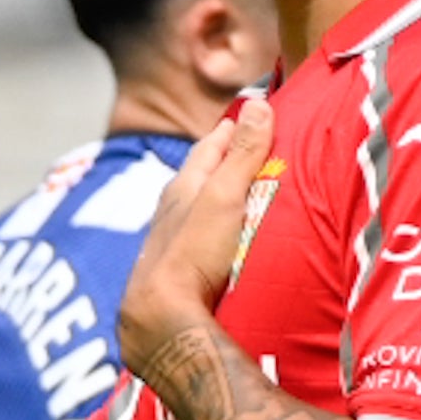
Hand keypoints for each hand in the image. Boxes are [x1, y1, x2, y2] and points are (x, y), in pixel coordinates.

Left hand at [118, 94, 273, 380]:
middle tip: (250, 145)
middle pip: (202, 175)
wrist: (161, 315)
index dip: (231, 129)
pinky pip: (202, 236)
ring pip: (199, 207)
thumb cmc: (192, 251)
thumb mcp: (223, 196)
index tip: (251, 114)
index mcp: (183, 186)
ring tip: (243, 190)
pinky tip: (225, 238)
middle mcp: (174, 209)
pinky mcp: (181, 268)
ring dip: (219, 196)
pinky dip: (218, 227)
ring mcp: (174, 239)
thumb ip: (242, 155)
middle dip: (225, 160)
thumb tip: (259, 104)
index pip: (209, 146)